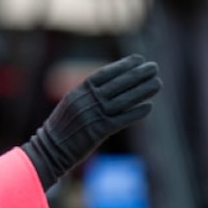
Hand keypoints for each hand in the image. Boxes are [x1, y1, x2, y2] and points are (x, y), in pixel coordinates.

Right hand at [21, 54, 160, 189]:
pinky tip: (148, 106)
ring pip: (123, 100)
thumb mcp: (70, 104)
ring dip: (142, 91)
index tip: (138, 59)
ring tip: (157, 83)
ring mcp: (92, 115)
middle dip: (137, 74)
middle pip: (117, 84)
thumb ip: (87, 95)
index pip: (103, 74)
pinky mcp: (98, 131)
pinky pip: (121, 120)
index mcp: (78, 92)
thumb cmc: (61, 127)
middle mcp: (86, 101)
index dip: (122, 65)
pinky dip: (135, 112)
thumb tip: (108, 86)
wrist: (50, 149)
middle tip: (154, 67)